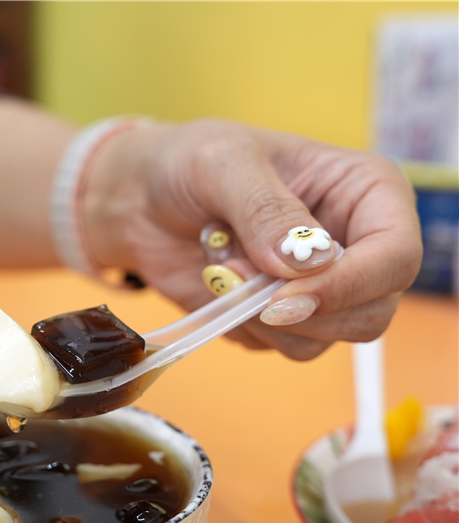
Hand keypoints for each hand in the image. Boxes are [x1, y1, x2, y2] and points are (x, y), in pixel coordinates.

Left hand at [84, 119, 421, 359]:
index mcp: (365, 192)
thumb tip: (305, 262)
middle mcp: (355, 244)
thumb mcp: (223, 163)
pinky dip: (241, 325)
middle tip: (237, 277)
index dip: (350, 284)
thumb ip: (264, 208)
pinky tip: (217, 283)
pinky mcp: (281, 317)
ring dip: (261, 317)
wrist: (139, 200)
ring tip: (221, 266)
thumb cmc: (187, 163)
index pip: (395, 256)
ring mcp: (319, 286)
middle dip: (301, 310)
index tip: (286, 293)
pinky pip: (277, 346)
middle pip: (371, 311)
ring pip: (323, 338)